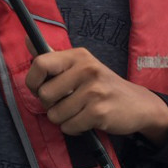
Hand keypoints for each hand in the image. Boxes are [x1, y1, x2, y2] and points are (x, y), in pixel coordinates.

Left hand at [25, 43, 167, 145]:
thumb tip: (28, 39)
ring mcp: (94, 91)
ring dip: (64, 119)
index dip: (33, 81)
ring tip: (79, 111)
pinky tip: (87, 120)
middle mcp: (86, 70)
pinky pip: (69, 127)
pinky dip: (75, 128)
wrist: (139, 104)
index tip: (40, 88)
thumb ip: (54, 57)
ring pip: (55, 115)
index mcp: (78, 56)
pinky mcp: (99, 112)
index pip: (40, 64)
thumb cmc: (103, 86)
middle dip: (50, 105)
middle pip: (44, 95)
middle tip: (66, 103)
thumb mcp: (81, 65)